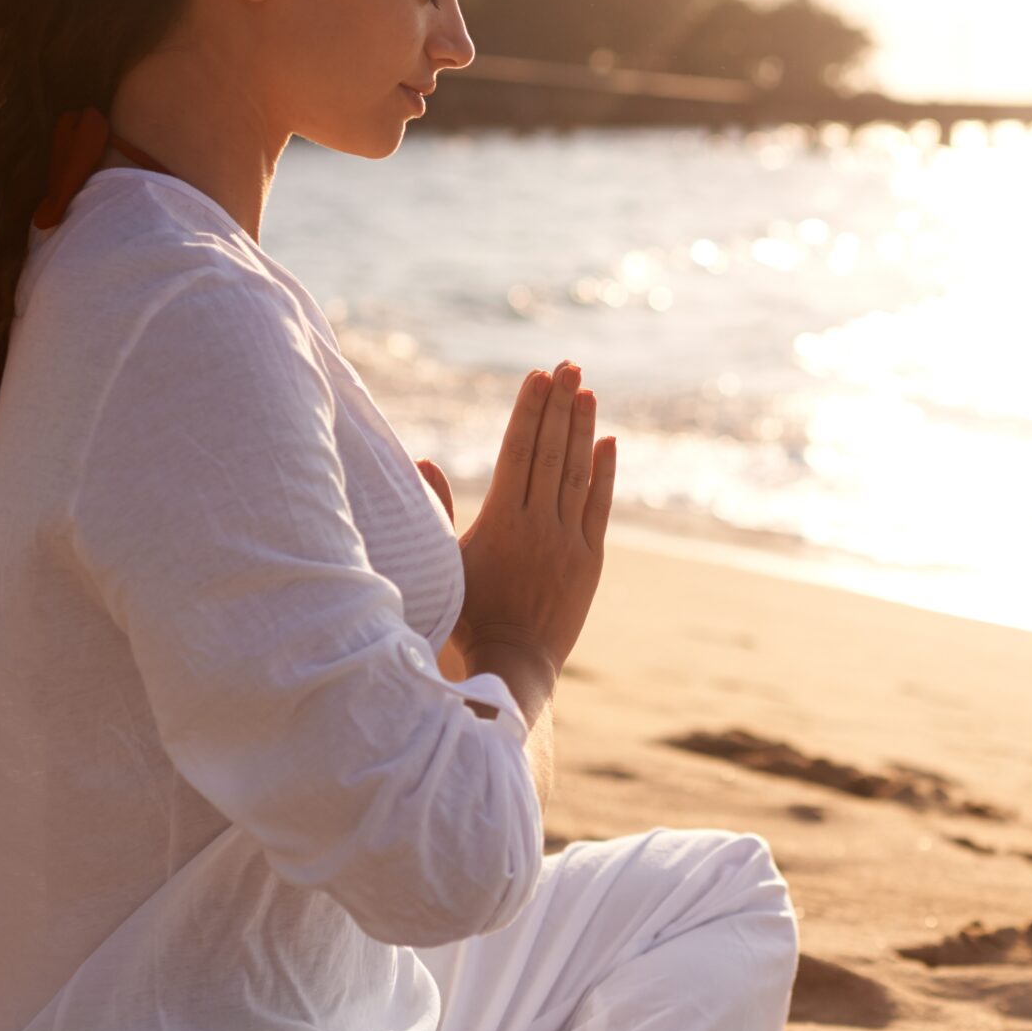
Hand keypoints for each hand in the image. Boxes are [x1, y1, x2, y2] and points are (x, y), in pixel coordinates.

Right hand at [445, 361, 614, 716]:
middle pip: (550, 452)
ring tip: (585, 390)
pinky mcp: (590, 561)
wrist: (512, 666)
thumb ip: (436, 511)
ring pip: (577, 473)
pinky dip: (605, 473)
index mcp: (501, 522)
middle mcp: (539, 525)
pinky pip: (599, 507)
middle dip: (558, 405)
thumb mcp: (442, 562)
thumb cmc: (466, 616)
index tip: (538, 375)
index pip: (517, 451)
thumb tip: (423, 461)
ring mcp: (568, 542)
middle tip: (568, 365)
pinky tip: (608, 441)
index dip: (529, 411)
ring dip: (582, 429)